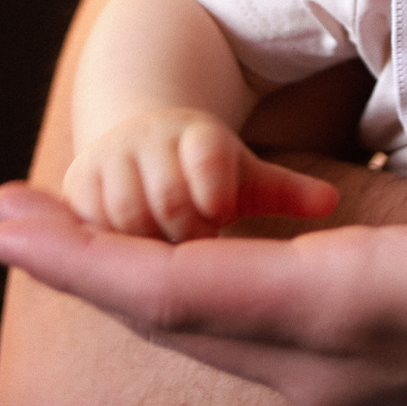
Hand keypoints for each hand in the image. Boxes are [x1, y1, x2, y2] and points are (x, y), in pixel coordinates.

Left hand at [0, 98, 406, 405]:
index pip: (183, 293)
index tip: (6, 219)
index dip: (88, 258)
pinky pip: (255, 346)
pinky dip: (200, 300)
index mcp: (354, 317)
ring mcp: (347, 392)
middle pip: (174, 319)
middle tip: (4, 216)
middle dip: (85, 266)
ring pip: (211, 335)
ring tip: (72, 234)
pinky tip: (198, 260)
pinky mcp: (371, 396)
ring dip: (135, 283)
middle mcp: (329, 370)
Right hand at [65, 108, 338, 241]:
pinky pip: (85, 226)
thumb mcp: (246, 174)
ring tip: (169, 262)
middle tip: (199, 255)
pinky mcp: (76, 185)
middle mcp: (150, 142)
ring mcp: (110, 162)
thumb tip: (330, 202)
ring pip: (123, 216)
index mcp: (199, 137)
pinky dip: (108, 250)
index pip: (209, 157)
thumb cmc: (207, 170)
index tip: (222, 216)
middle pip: (167, 199)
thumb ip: (286, 190)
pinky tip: (130, 268)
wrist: (139, 136)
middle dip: (185, 235)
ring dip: (147, 248)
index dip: (216, 190)